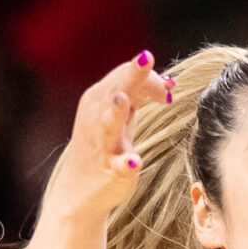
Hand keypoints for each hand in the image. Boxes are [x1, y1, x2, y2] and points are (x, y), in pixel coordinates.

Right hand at [48, 52, 174, 219]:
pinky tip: (133, 162)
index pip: (124, 76)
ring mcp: (102, 145)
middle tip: (146, 57)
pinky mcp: (109, 172)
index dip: (149, 76)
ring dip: (116, 113)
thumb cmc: (103, 145)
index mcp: (100, 99)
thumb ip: (142, 95)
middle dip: (133, 76)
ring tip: (123, 101)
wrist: (78, 190)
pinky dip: (124, 164)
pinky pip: (117, 167)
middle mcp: (97, 117)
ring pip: (109, 124)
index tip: (170, 90)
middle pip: (116, 89)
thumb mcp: (121, 115)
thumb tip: (170, 80)